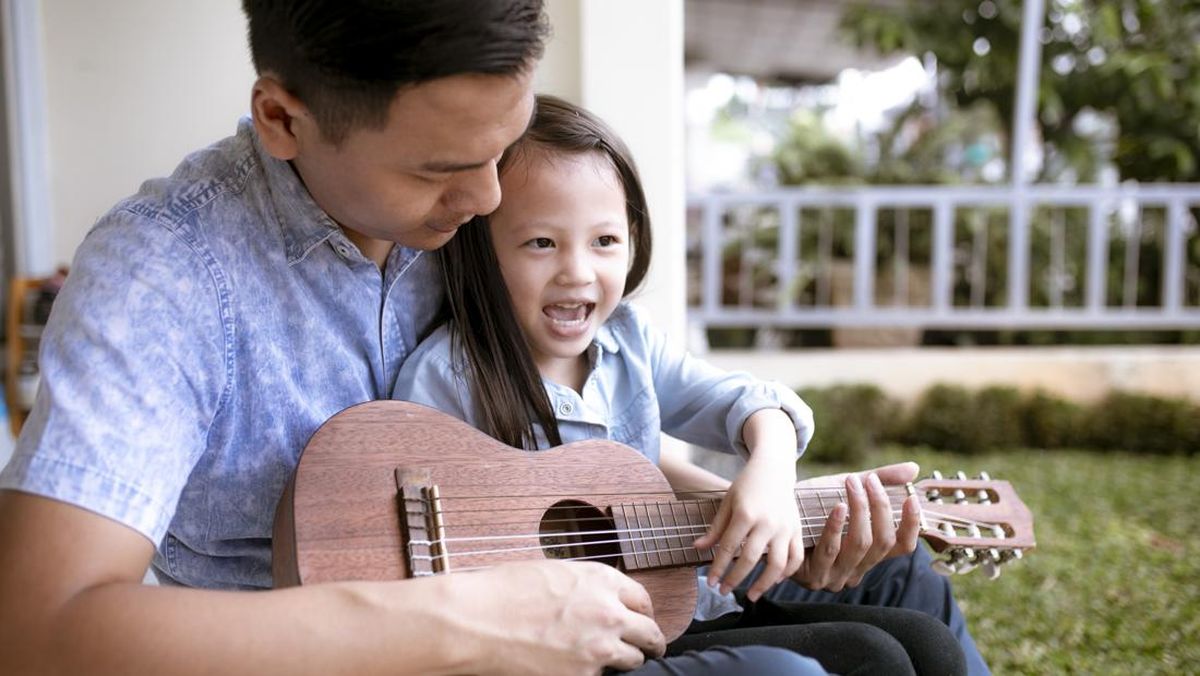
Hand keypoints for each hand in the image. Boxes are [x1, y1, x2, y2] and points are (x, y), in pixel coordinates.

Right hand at [460, 560, 664, 675]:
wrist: (478, 621)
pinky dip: (593, 674)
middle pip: (650, 632)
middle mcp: (609, 612)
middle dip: (650, 641)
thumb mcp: (555, 572)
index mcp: (602, 580)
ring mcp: (599, 648)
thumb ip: (586, 586)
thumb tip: (598, 598)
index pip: (643, 599)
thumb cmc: (504, 592)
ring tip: (618, 662)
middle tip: (650, 647)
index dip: (643, 611)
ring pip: (633, 660)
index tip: (642, 619)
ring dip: (627, 659)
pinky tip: (577, 668)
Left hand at [693, 410, 803, 601]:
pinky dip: (787, 573)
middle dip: (735, 579)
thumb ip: (715, 528)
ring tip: (750, 596)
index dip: (718, 568)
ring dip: (764, 584)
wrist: (773, 470)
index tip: (710, 583)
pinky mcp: (797, 530)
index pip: (729, 548)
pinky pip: (796, 557)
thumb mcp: (727, 502)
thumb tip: (697, 549)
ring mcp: (785, 527)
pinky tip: (774, 581)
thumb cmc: (746, 486)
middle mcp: (767, 522)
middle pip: (751, 559)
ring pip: (778, 564)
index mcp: (746, 514)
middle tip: (724, 591)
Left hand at [790, 462, 921, 592]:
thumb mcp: (845, 490)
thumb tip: (914, 469)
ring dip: (860, 511)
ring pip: (860, 545)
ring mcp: (835, 577)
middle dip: (879, 507)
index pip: (901, 546)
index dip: (911, 524)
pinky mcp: (813, 576)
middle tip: (869, 481)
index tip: (911, 498)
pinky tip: (838, 507)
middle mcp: (856, 570)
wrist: (770, 516)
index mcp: (868, 555)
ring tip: (853, 485)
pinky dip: (836, 527)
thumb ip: (878, 480)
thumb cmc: (811, 506)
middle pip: (882, 542)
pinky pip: (831, 550)